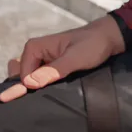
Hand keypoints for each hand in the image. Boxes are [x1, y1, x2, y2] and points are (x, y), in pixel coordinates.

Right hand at [0, 16, 125, 101]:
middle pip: (21, 78)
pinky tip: (52, 92)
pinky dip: (43, 87)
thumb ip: (54, 70)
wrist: (109, 38)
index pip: (22, 76)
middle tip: (47, 93)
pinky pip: (40, 80)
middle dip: (27, 88)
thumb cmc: (92, 44)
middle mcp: (34, 54)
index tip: (44, 93)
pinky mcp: (51, 68)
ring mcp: (42, 62)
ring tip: (52, 92)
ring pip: (30, 81)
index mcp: (34, 47)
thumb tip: (30, 84)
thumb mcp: (75, 58)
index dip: (30, 87)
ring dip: (36, 89)